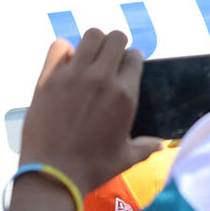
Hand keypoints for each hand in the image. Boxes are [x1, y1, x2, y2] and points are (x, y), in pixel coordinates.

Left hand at [18, 31, 143, 199]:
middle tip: (106, 61)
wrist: (53, 174)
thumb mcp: (126, 158)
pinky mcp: (49, 79)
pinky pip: (59, 46)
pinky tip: (65, 66)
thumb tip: (161, 145)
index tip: (122, 70)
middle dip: (114, 45)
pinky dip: (63, 51)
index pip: (134, 56)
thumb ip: (146, 147)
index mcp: (125, 95)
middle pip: (116, 38)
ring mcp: (74, 76)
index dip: (130, 61)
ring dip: (92, 44)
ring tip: (87, 59)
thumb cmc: (92, 169)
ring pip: (91, 35)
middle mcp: (102, 79)